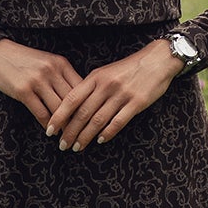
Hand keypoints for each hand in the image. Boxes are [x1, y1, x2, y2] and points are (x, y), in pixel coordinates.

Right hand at [0, 40, 84, 129]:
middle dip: (78, 120)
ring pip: (58, 109)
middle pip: (72, 100)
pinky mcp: (23, 90)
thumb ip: (62, 77)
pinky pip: (40, 112)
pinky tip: (50, 132)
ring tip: (67, 137)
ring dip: (63, 126)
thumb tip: (80, 98)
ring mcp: (37, 80)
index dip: (88, 106)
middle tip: (82, 134)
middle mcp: (52, 71)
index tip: (91, 120)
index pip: (82, 88)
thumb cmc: (24, 60)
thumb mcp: (47, 62)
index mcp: (61, 64)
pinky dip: (47, 125)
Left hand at [45, 39, 183, 152]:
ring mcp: (122, 94)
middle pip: (83, 112)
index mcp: (96, 77)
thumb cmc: (129, 68)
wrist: (158, 60)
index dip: (59, 116)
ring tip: (77, 147)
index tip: (50, 130)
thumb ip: (91, 87)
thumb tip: (74, 107)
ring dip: (86, 136)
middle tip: (62, 145)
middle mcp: (106, 86)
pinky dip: (107, 133)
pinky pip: (118, 121)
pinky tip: (100, 140)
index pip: (71, 98)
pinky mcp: (137, 103)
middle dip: (70, 131)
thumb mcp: (106, 72)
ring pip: (98, 120)